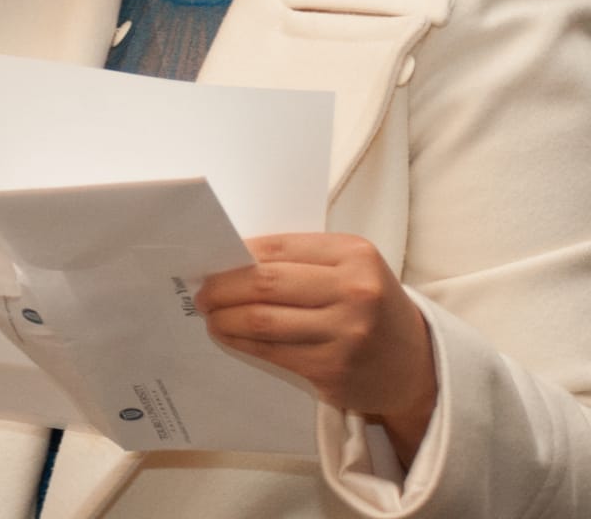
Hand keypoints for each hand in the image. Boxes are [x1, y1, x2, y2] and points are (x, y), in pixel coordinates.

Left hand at [195, 233, 435, 464]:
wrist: (415, 363)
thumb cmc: (369, 305)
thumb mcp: (349, 268)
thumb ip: (300, 259)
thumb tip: (232, 258)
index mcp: (354, 254)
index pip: (276, 247)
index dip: (235, 254)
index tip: (211, 261)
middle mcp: (354, 291)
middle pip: (264, 283)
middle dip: (222, 288)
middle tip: (202, 292)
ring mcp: (345, 334)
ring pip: (262, 321)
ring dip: (224, 317)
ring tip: (210, 314)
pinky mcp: (332, 370)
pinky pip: (271, 351)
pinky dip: (242, 341)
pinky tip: (229, 334)